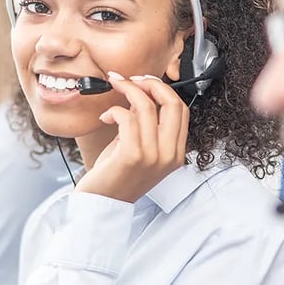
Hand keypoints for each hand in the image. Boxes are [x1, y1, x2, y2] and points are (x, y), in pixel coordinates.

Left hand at [74, 72, 189, 202]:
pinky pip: (127, 118)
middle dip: (150, 83)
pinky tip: (105, 117)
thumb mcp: (139, 147)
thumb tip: (140, 93)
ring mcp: (152, 156)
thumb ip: (146, 123)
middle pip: (171, 103)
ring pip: (146, 106)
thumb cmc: (117, 175)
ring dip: (127, 90)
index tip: (144, 81)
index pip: (181, 109)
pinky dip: (114, 110)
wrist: (102, 204)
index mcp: (175, 153)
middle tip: (130, 80)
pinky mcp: (132, 156)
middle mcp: (169, 155)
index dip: (163, 89)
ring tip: (114, 92)